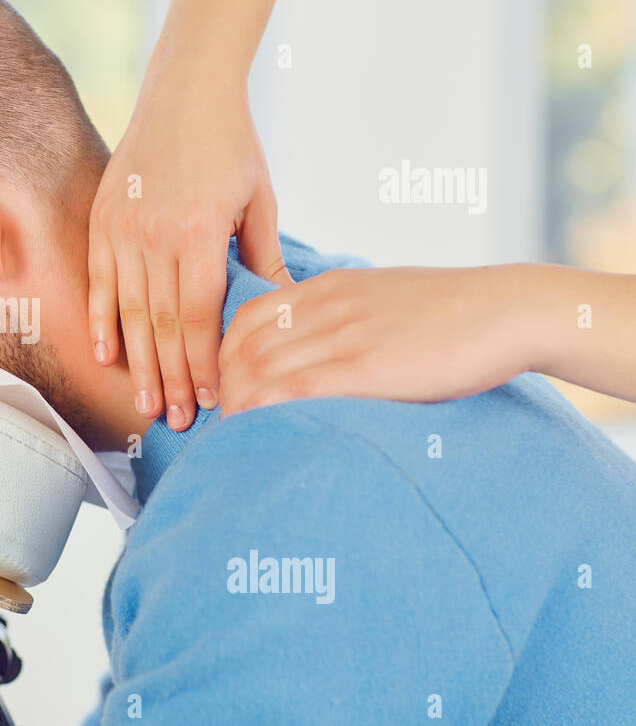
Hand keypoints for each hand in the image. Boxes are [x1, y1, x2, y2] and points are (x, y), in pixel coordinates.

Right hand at [87, 76, 291, 432]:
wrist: (184, 89)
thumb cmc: (230, 143)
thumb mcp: (259, 199)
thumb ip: (262, 258)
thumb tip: (281, 310)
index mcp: (198, 232)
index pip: (199, 315)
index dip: (204, 363)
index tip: (211, 400)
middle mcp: (154, 235)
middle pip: (163, 324)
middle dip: (170, 378)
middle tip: (174, 422)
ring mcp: (123, 229)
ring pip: (130, 311)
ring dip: (138, 363)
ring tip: (144, 405)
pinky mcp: (103, 221)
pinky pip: (100, 282)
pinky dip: (102, 321)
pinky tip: (106, 355)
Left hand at [218, 265, 532, 414]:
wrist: (507, 309)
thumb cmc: (450, 311)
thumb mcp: (381, 296)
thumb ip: (342, 314)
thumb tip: (315, 347)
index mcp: (327, 287)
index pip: (246, 317)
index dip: (222, 356)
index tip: (223, 388)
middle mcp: (325, 306)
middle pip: (243, 348)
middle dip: (222, 388)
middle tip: (219, 423)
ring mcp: (344, 334)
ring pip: (259, 370)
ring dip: (235, 407)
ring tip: (231, 437)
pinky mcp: (366, 367)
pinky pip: (294, 388)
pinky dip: (264, 412)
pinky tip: (256, 434)